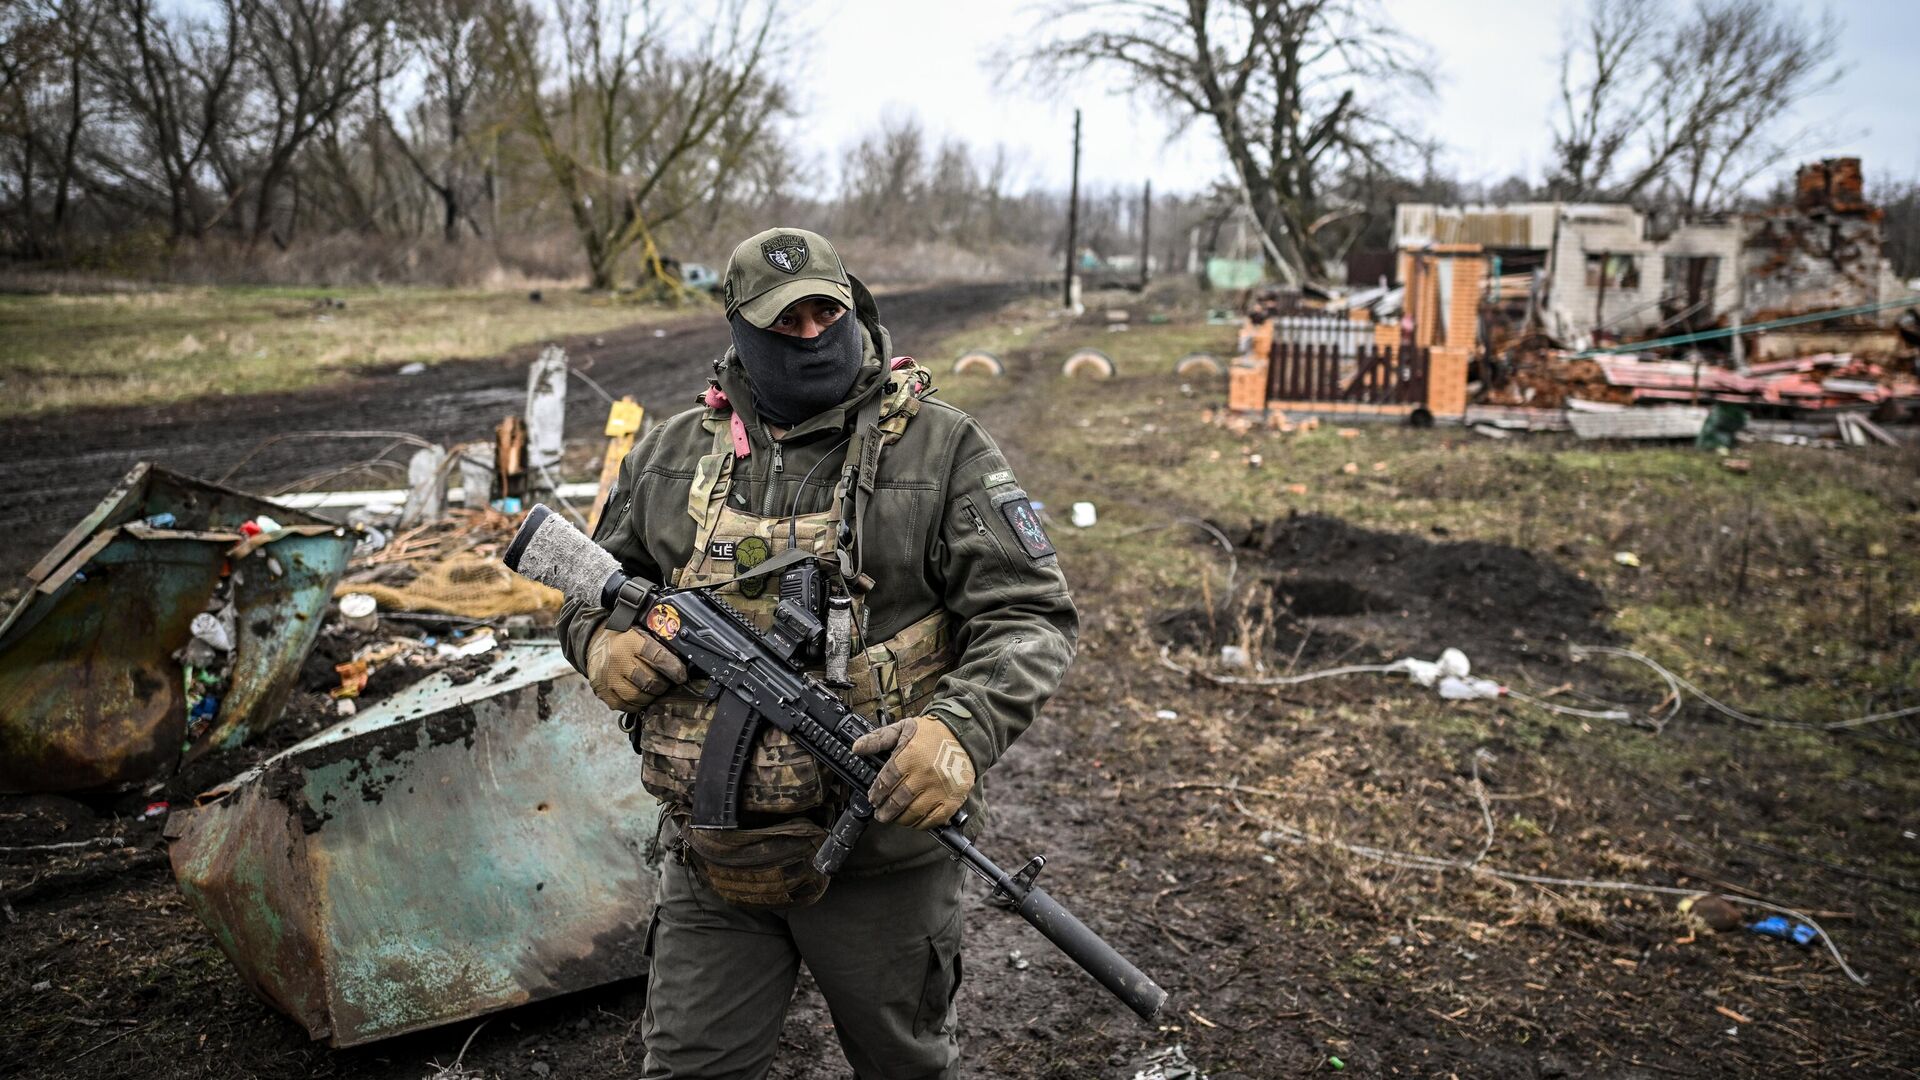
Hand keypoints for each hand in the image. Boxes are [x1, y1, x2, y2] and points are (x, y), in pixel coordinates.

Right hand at [585, 626, 688, 711]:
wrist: (595, 644)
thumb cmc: (624, 638)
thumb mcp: (642, 632)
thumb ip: (660, 644)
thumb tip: (683, 658)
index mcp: (630, 641)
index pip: (658, 658)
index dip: (675, 669)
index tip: (682, 675)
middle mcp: (617, 660)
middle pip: (650, 681)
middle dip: (664, 684)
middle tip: (668, 682)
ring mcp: (608, 678)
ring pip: (639, 697)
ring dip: (652, 696)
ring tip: (656, 689)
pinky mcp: (602, 692)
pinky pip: (626, 706)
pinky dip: (638, 704)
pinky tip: (642, 696)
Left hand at [850, 715, 975, 828]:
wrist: (964, 734)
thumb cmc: (932, 732)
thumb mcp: (902, 728)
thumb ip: (878, 739)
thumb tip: (856, 748)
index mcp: (910, 756)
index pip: (886, 781)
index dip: (876, 793)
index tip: (873, 798)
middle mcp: (924, 774)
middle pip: (898, 801)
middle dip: (885, 811)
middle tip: (880, 814)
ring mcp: (940, 788)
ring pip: (914, 813)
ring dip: (901, 819)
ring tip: (895, 818)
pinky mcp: (953, 798)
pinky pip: (934, 819)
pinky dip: (922, 824)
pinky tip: (915, 821)